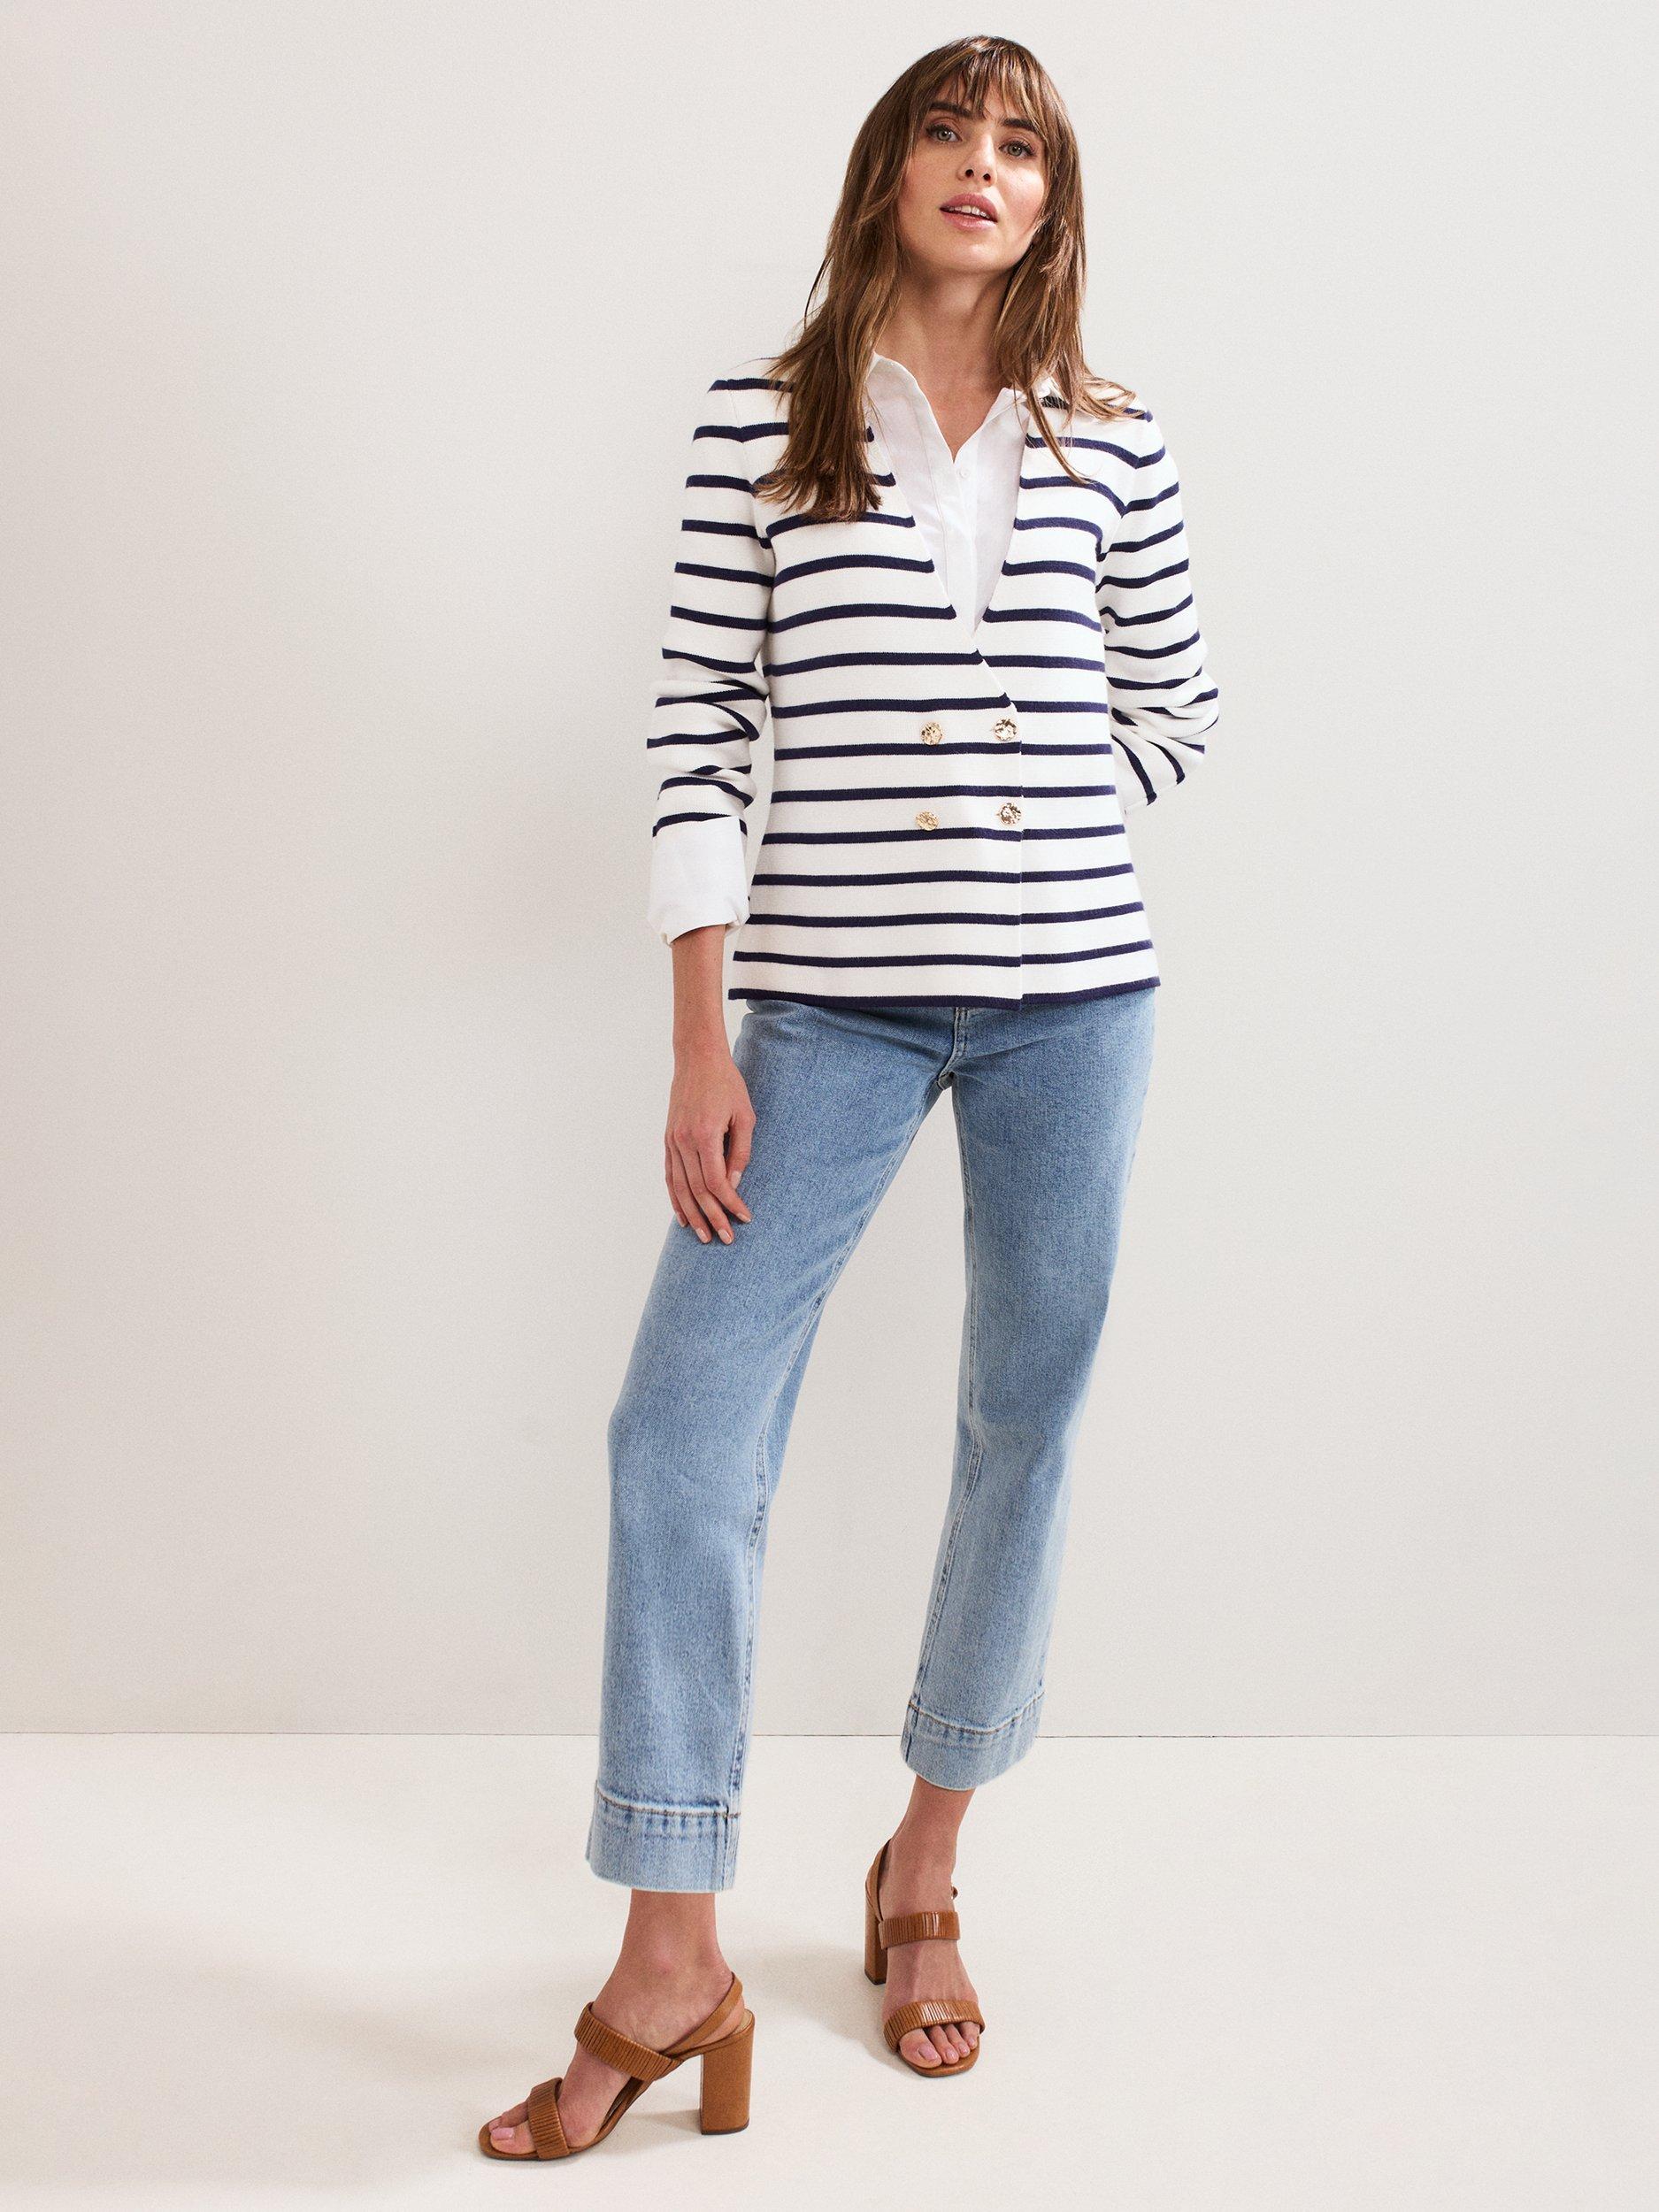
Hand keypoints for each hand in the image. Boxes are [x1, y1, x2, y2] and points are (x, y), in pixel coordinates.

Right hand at [664, 1042, 754, 1243]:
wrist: (697, 1059)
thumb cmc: (727, 1085)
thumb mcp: (744, 1116)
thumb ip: (740, 1152)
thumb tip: (734, 1184)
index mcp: (704, 1135)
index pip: (716, 1182)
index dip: (730, 1203)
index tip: (744, 1217)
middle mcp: (683, 1142)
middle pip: (697, 1190)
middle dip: (713, 1217)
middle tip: (727, 1239)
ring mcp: (672, 1141)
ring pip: (680, 1188)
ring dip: (692, 1215)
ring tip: (703, 1236)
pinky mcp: (667, 1140)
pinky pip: (669, 1175)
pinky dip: (675, 1198)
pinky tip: (681, 1216)